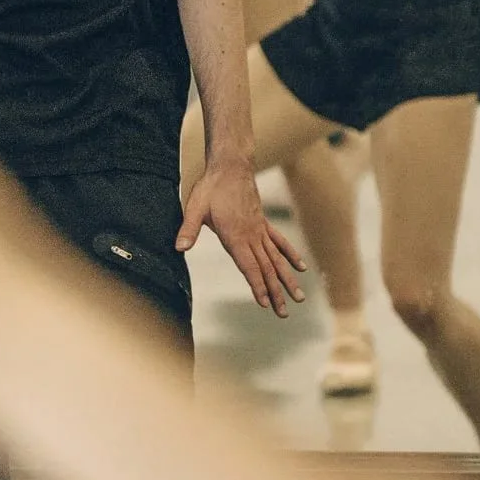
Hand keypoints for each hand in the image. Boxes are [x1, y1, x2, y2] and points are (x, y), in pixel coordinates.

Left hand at [179, 155, 305, 312]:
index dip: (257, 285)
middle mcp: (252, 236)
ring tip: (299, 298)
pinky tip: (300, 267)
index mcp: (235, 236)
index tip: (265, 303)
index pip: (249, 266)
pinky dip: (290, 255)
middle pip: (266, 269)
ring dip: (287, 280)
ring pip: (276, 259)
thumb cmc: (211, 187)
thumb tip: (179, 248)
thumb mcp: (195, 207)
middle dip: (275, 292)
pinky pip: (279, 242)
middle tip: (283, 313)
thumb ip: (188, 229)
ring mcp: (260, 230)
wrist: (231, 165)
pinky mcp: (263, 223)